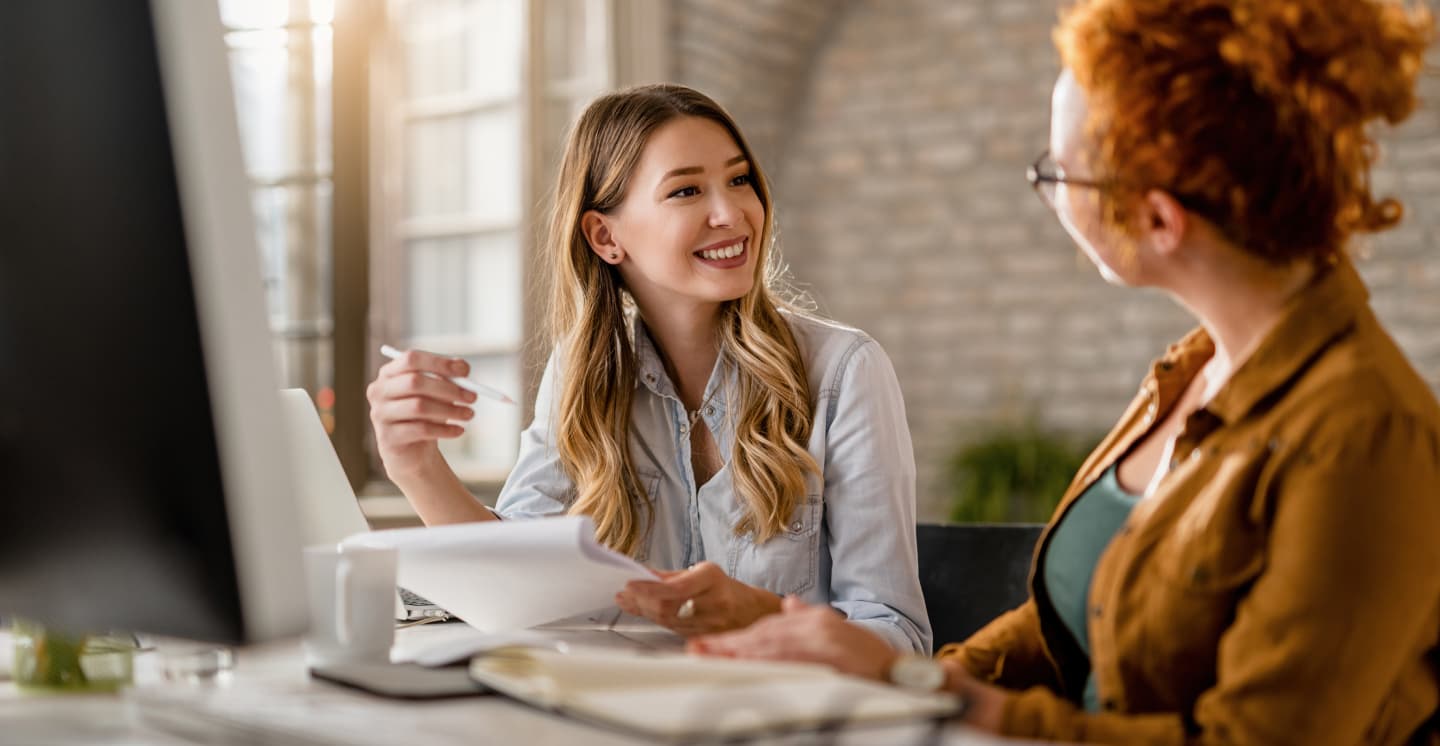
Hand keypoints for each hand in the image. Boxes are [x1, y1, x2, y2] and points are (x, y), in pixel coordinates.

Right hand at [367, 348, 476, 480]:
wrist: (412, 451)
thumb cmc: (425, 415)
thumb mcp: (437, 392)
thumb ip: (448, 376)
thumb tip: (463, 368)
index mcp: (389, 373)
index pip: (411, 359)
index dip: (439, 363)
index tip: (465, 372)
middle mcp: (379, 391)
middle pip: (414, 382)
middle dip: (448, 388)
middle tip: (473, 396)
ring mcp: (380, 415)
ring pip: (419, 407)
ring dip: (450, 410)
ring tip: (469, 415)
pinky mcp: (388, 438)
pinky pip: (421, 430)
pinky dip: (445, 430)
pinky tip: (459, 430)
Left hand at [615, 561, 781, 635]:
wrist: (752, 611)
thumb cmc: (724, 588)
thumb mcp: (703, 573)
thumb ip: (671, 576)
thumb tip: (642, 575)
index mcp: (712, 579)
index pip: (677, 587)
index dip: (651, 588)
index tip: (630, 584)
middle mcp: (713, 602)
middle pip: (668, 607)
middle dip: (642, 600)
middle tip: (624, 593)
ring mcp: (710, 624)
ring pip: (667, 620)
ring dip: (644, 610)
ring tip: (629, 600)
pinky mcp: (705, 638)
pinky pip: (673, 629)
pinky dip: (656, 619)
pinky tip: (645, 611)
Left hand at [690, 597, 1011, 731]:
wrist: (903, 673)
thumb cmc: (868, 660)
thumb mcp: (837, 631)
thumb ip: (808, 618)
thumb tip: (788, 604)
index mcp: (813, 620)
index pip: (765, 629)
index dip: (734, 639)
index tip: (706, 645)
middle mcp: (815, 624)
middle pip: (762, 635)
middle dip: (728, 644)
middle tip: (697, 651)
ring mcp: (823, 639)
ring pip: (770, 646)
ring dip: (738, 652)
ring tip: (710, 658)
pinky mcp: (830, 655)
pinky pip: (791, 660)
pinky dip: (766, 661)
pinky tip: (747, 664)